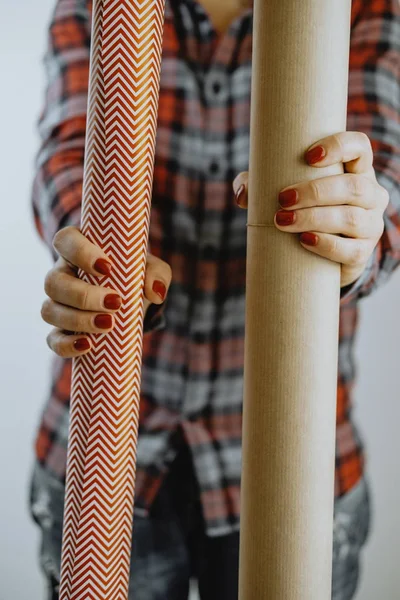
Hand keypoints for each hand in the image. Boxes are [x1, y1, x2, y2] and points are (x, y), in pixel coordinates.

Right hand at [41, 226, 171, 356]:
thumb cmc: (136, 275)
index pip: (65, 240)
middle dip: (83, 295)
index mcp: (78, 249)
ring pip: (49, 310)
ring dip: (77, 320)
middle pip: (53, 281)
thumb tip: (154, 292)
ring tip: (109, 325)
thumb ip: (156, 273)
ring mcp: (58, 303)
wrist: (133, 302)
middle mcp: (62, 274)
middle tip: (115, 302)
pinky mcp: (62, 330)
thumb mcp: (151, 269)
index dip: (80, 253)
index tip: (107, 268)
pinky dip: (66, 345)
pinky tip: (87, 346)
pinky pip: (52, 339)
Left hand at [233, 132, 388, 287]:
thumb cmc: (302, 211)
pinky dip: (327, 245)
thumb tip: (242, 193)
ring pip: (352, 218)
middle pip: (353, 187)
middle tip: (283, 199)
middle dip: (316, 192)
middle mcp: (371, 194)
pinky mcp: (363, 252)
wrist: (320, 256)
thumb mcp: (284, 192)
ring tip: (283, 221)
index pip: (359, 147)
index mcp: (356, 170)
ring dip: (315, 218)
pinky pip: (352, 250)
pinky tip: (305, 240)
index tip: (309, 156)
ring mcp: (371, 224)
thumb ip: (259, 186)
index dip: (339, 147)